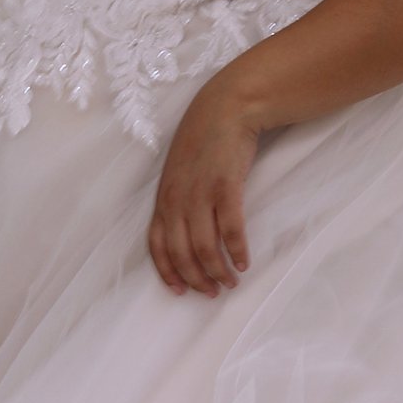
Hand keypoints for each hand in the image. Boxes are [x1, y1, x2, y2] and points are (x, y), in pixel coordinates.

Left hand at [148, 76, 263, 297]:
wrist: (225, 109)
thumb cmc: (203, 141)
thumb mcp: (180, 172)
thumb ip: (178, 199)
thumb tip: (185, 230)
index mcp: (163, 198)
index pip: (157, 245)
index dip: (167, 272)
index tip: (179, 292)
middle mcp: (177, 200)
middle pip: (181, 252)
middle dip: (196, 278)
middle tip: (211, 293)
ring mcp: (201, 194)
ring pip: (204, 247)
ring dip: (218, 271)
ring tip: (231, 282)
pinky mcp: (226, 188)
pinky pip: (230, 229)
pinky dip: (237, 250)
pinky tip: (245, 262)